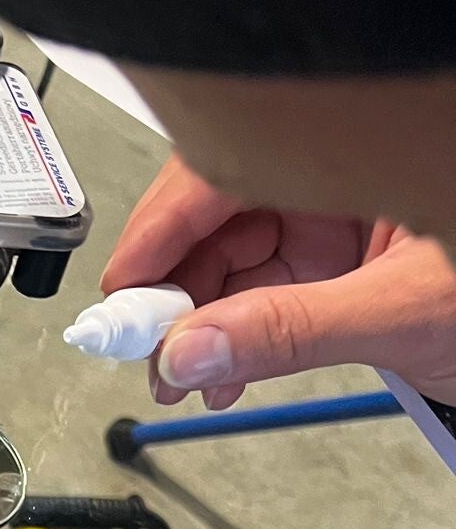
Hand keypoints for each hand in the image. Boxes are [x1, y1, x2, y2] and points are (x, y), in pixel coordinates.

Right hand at [101, 157, 455, 409]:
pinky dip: (231, 333)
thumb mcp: (404, 313)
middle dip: (173, 289)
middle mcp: (335, 172)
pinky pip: (260, 289)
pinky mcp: (335, 260)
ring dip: (195, 321)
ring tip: (182, 380)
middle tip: (144, 352)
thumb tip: (191, 353)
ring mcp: (334, 215)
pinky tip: (218, 373)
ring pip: (230, 257)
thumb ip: (291, 332)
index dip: (162, 232)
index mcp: (360, 148)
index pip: (225, 169)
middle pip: (215, 215)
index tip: (123, 294)